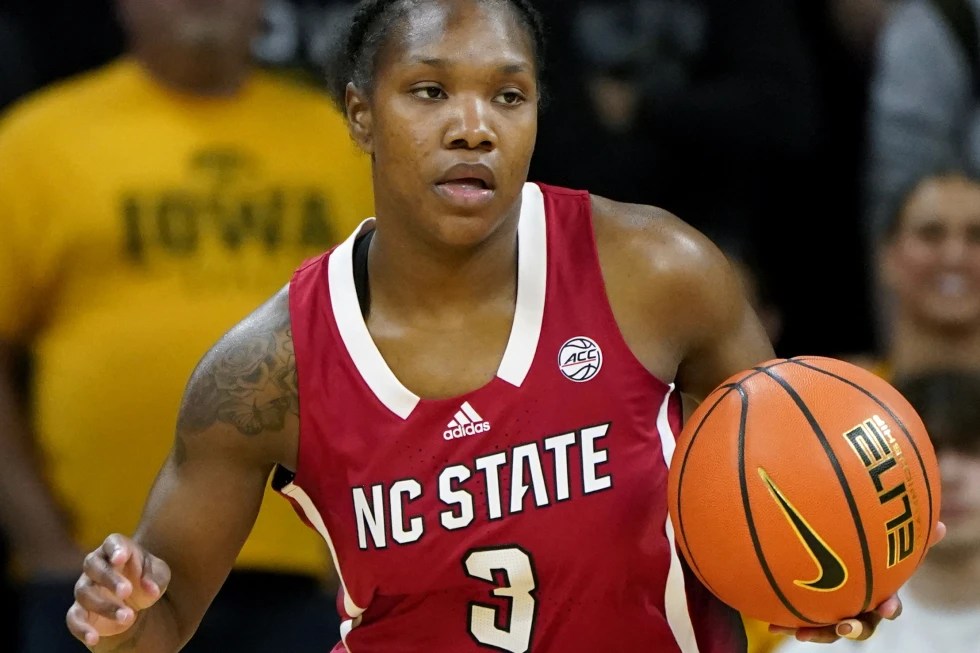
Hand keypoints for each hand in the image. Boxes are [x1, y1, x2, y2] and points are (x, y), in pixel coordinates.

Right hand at [66, 534, 171, 647]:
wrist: (136, 600)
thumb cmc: (146, 578)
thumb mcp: (159, 575)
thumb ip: (155, 578)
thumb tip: (151, 590)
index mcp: (118, 549)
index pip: (112, 543)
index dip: (115, 549)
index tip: (120, 558)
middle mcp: (96, 566)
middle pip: (93, 566)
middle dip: (109, 579)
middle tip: (127, 592)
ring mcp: (86, 587)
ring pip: (85, 593)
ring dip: (105, 606)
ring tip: (128, 616)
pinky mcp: (80, 611)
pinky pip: (74, 618)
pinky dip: (81, 628)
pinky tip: (93, 638)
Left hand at [768, 520, 945, 643]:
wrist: (821, 553)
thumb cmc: (863, 548)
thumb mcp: (881, 537)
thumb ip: (907, 533)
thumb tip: (943, 526)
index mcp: (876, 593)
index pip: (889, 606)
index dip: (890, 608)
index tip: (888, 606)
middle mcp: (856, 607)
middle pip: (860, 626)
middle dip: (854, 629)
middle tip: (845, 626)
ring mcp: (833, 612)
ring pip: (829, 630)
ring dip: (818, 634)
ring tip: (802, 634)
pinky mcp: (809, 612)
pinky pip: (800, 621)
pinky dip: (788, 623)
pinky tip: (771, 624)